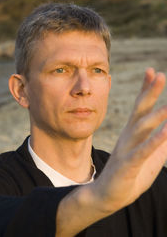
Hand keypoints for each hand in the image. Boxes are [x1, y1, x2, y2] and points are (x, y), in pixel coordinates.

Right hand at [94, 67, 166, 212]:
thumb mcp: (150, 156)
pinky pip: (143, 151)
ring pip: (141, 129)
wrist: (106, 195)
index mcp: (133, 133)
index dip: (146, 90)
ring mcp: (127, 149)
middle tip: (160, 74)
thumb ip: (161, 142)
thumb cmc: (129, 174)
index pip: (139, 107)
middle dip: (149, 93)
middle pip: (139, 111)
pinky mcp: (128, 165)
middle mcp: (128, 137)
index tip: (153, 72)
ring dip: (156, 116)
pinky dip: (155, 141)